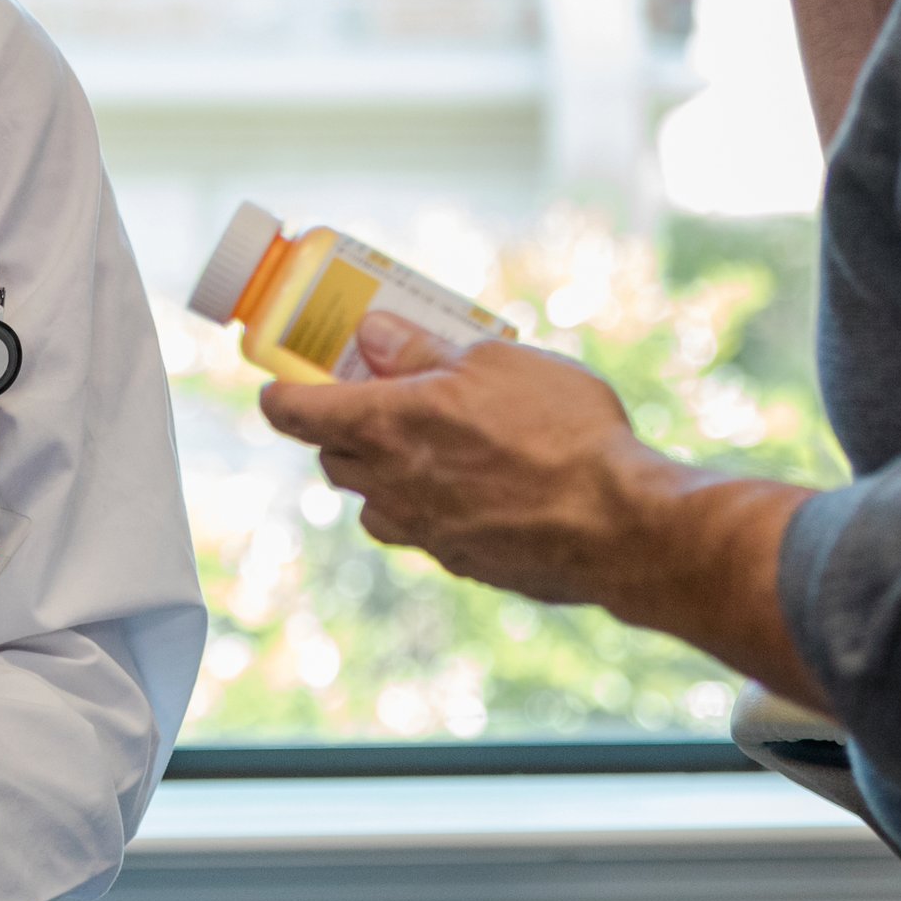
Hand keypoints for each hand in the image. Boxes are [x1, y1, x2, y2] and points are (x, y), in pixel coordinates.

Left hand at [264, 313, 830, 705]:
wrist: (623, 525)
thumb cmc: (562, 431)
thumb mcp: (494, 361)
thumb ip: (422, 349)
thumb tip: (370, 334)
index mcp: (386, 426)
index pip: (296, 415)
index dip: (280, 397)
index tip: (278, 387)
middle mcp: (393, 486)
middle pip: (332, 463)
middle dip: (339, 435)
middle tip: (370, 405)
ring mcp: (427, 534)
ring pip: (375, 508)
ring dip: (383, 479)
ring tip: (427, 451)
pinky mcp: (465, 566)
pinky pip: (427, 536)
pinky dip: (433, 511)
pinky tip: (477, 492)